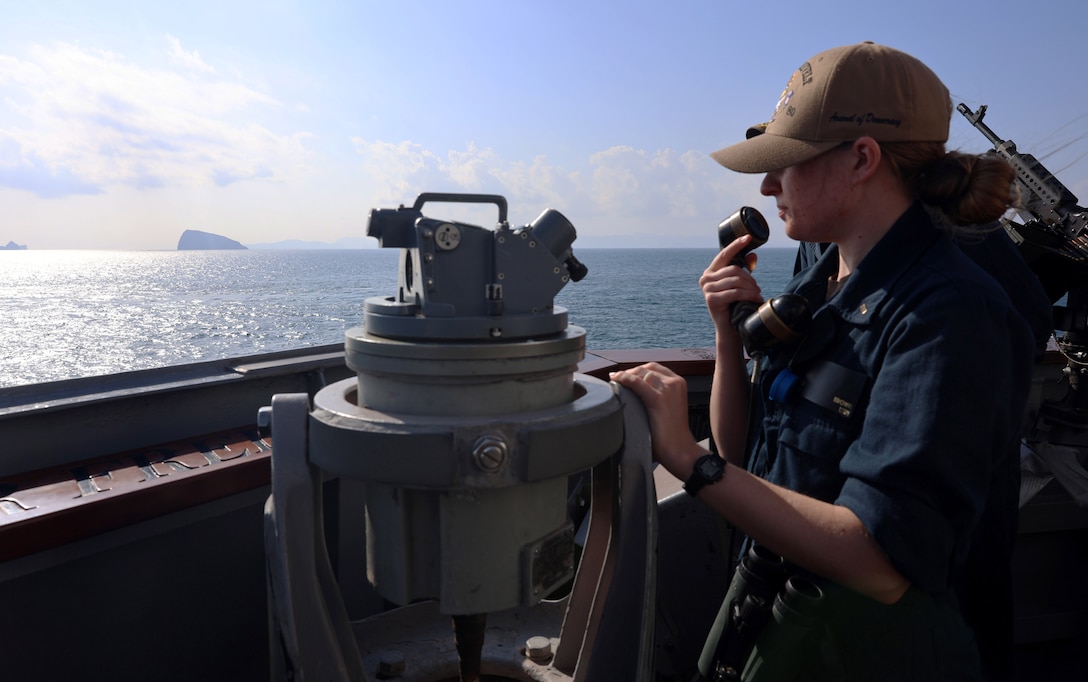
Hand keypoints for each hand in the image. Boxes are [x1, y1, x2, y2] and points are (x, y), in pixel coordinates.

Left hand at [609, 362, 704, 478]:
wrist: (680, 450)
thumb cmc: (672, 434)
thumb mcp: (669, 407)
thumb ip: (658, 396)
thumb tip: (637, 392)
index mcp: (679, 383)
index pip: (654, 368)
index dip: (637, 370)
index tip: (626, 375)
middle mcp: (674, 383)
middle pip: (646, 369)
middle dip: (630, 372)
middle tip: (617, 380)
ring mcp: (667, 390)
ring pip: (640, 373)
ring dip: (625, 376)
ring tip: (614, 382)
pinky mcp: (657, 400)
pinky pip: (636, 383)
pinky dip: (623, 379)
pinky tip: (615, 380)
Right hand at [700, 235, 762, 333]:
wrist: (729, 328)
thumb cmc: (735, 305)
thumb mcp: (740, 285)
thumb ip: (743, 269)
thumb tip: (752, 254)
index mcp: (711, 272)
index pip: (724, 254)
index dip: (736, 245)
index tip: (748, 237)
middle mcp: (706, 278)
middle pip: (734, 269)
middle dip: (750, 278)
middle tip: (758, 288)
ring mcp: (707, 289)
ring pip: (736, 280)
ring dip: (751, 288)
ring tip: (757, 294)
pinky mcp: (711, 299)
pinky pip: (735, 292)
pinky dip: (748, 295)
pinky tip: (755, 299)